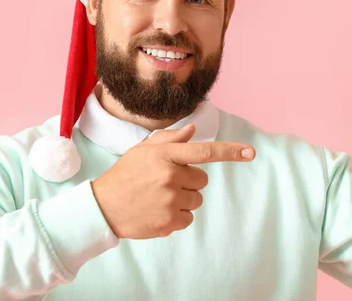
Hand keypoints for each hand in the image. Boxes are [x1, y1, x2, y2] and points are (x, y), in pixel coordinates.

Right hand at [90, 124, 255, 238]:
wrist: (101, 208)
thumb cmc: (124, 175)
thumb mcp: (142, 151)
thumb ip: (170, 140)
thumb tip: (193, 129)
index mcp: (165, 155)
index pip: (204, 151)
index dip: (230, 152)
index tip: (251, 152)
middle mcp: (170, 176)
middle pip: (202, 179)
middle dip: (189, 181)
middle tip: (164, 183)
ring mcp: (170, 200)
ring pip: (196, 199)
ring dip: (183, 200)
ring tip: (158, 198)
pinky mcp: (169, 222)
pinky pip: (188, 218)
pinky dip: (177, 217)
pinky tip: (157, 212)